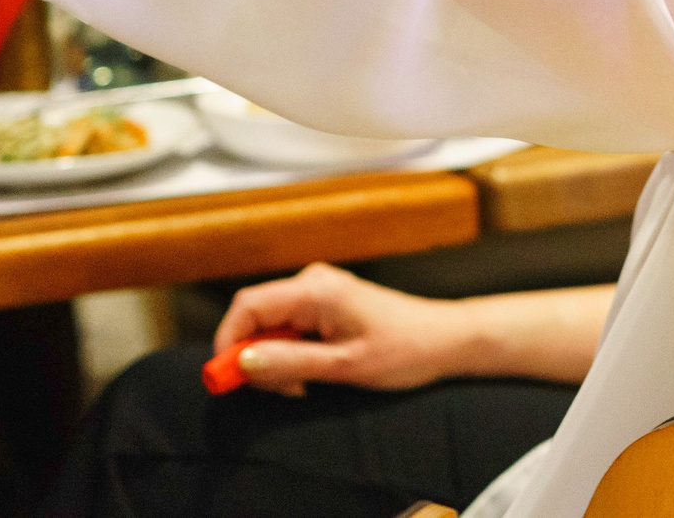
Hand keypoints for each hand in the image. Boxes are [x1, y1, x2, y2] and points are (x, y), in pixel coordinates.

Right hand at [214, 264, 476, 397]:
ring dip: (276, 359)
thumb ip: (290, 362)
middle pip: (256, 316)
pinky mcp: (327, 303)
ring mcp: (320, 290)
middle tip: (282, 391)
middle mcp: (313, 281)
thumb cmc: (404, 350)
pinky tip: (314, 372)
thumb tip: (242, 363)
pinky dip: (292, 353)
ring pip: (272, 325)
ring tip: (306, 385)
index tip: (227, 379)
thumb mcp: (344, 365)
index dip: (228, 342)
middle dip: (255, 357)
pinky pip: (291, 326)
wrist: (446, 339)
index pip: (248, 305)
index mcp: (315, 289)